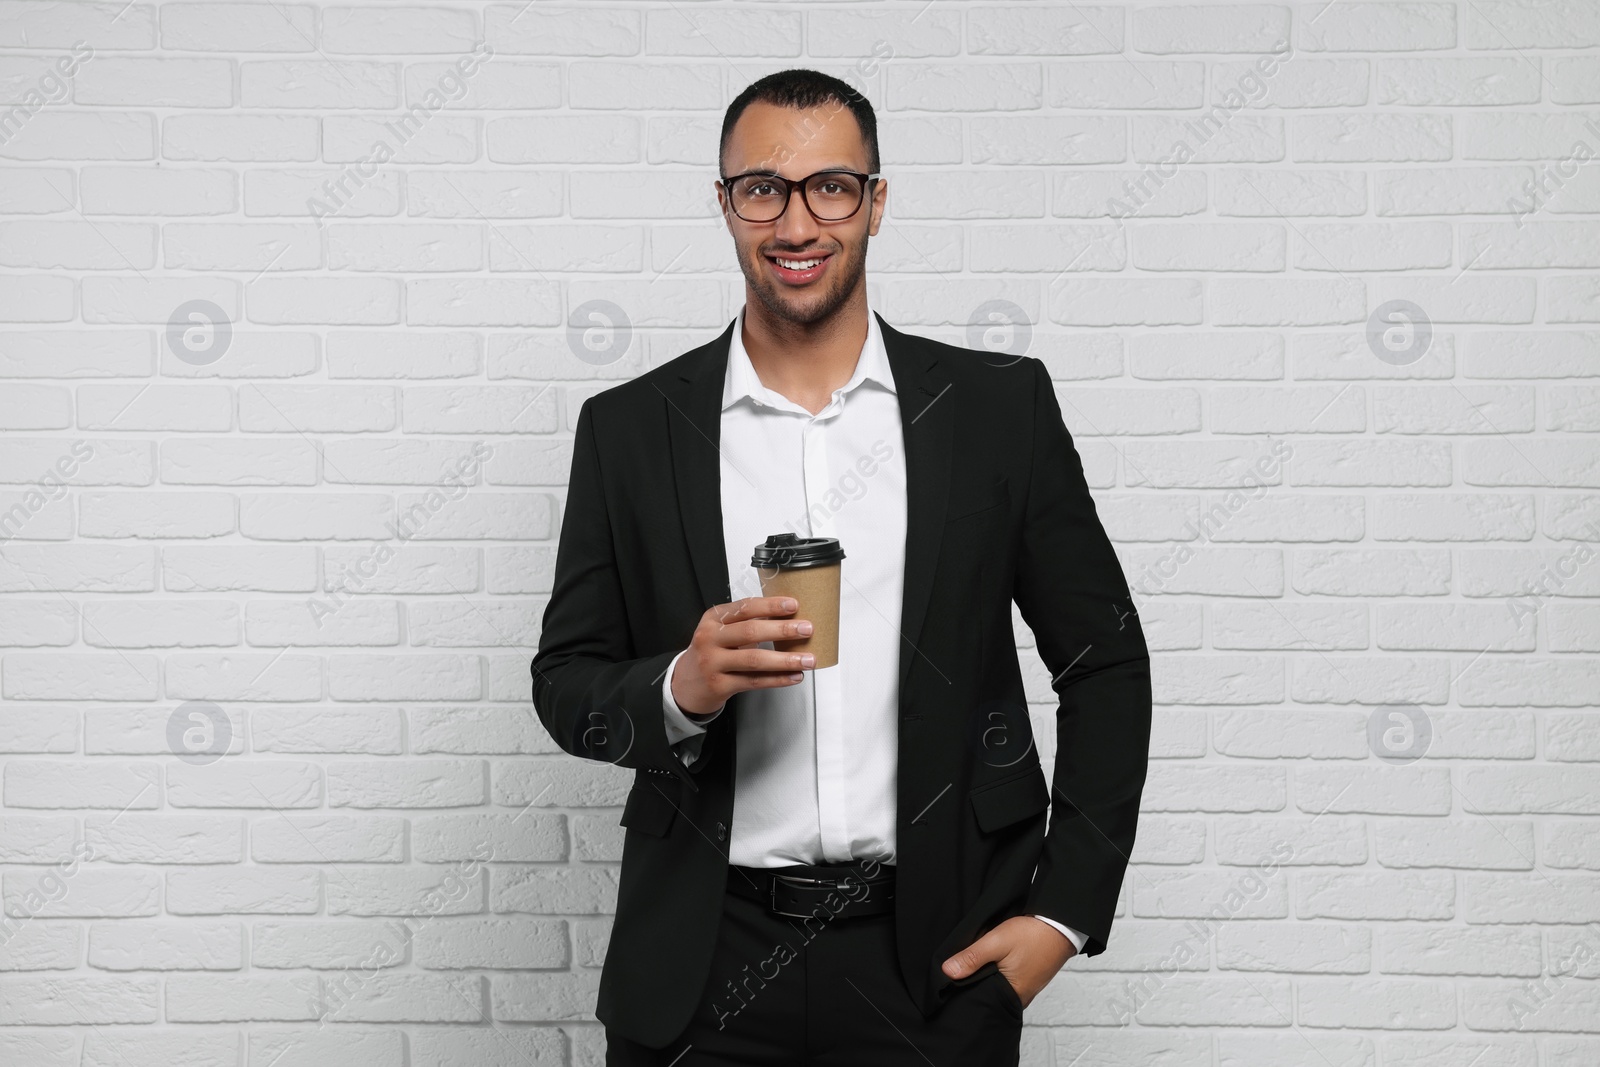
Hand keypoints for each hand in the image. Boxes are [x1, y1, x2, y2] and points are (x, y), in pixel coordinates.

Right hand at [669, 596, 813, 715]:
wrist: (685, 683)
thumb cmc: (711, 653)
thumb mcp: (720, 631)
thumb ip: (746, 623)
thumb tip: (788, 619)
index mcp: (713, 620)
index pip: (745, 607)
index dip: (770, 606)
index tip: (793, 606)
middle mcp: (710, 639)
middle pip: (751, 632)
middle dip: (783, 630)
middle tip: (806, 629)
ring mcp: (713, 663)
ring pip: (755, 660)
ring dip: (786, 660)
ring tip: (808, 659)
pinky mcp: (719, 685)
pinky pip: (754, 682)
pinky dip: (778, 679)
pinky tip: (794, 676)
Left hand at [940, 915, 1077, 1008]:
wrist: (1060, 924)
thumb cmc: (1032, 935)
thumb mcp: (997, 942)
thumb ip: (972, 957)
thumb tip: (947, 972)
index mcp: (1012, 996)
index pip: (981, 1001)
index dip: (965, 990)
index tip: (950, 981)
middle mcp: (1021, 997)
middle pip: (989, 994)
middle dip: (975, 983)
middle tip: (961, 969)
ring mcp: (1027, 987)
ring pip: (998, 986)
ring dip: (988, 975)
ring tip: (974, 964)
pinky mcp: (1030, 978)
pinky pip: (1008, 979)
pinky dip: (999, 971)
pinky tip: (993, 961)